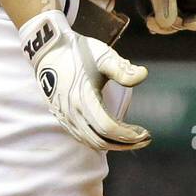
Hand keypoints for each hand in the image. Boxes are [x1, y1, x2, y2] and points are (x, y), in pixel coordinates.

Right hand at [19, 9, 151, 150]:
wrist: (49, 51)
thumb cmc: (78, 52)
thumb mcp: (103, 56)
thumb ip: (122, 69)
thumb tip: (143, 75)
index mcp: (83, 99)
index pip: (108, 127)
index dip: (127, 135)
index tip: (145, 133)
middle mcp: (72, 113)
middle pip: (100, 140)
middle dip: (124, 144)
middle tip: (145, 139)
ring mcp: (65, 117)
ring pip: (90, 142)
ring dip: (113, 144)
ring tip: (132, 139)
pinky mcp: (62, 117)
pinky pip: (82, 137)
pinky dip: (99, 141)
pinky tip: (112, 136)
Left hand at [145, 0, 195, 33]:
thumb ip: (165, 0)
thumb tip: (168, 24)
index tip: (185, 24)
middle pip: (193, 16)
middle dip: (175, 24)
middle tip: (156, 23)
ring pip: (177, 16)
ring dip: (163, 23)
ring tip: (149, 20)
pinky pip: (166, 12)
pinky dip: (157, 18)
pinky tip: (148, 18)